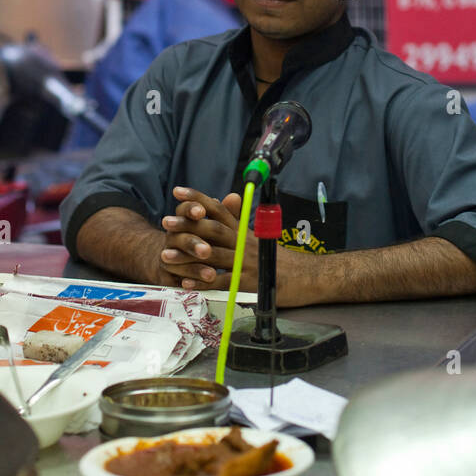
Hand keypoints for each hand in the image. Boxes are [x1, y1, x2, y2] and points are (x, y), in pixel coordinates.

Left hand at [160, 185, 316, 305]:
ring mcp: (247, 262)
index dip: (198, 199)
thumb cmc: (282, 259)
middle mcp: (244, 242)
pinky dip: (203, 283)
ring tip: (166, 255)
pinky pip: (222, 282)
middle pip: (213, 229)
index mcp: (244, 230)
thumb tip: (227, 200)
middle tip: (166, 222)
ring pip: (213, 256)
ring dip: (188, 255)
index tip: (178, 192)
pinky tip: (186, 283)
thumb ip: (240, 220)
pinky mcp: (249, 283)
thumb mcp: (260, 236)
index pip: (219, 209)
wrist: (309, 276)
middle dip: (187, 225)